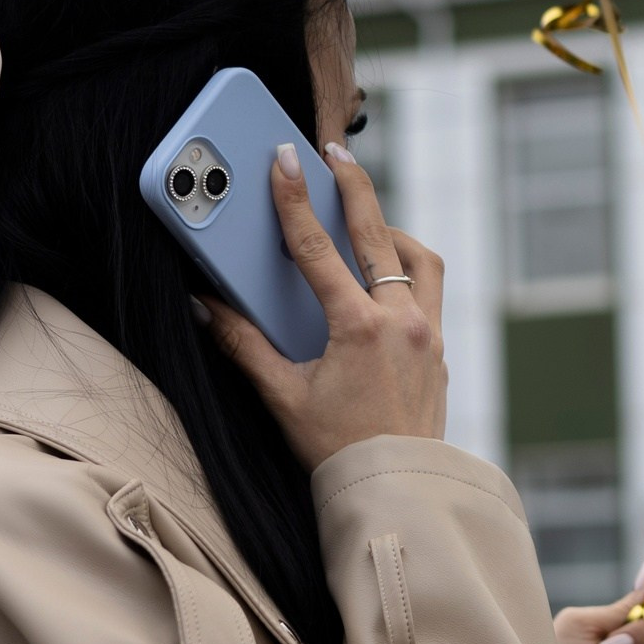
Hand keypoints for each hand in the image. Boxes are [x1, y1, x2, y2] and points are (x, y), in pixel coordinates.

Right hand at [203, 142, 447, 466]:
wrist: (393, 490)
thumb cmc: (335, 450)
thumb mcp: (281, 396)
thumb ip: (243, 346)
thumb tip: (205, 307)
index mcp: (359, 328)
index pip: (317, 248)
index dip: (295, 199)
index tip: (285, 160)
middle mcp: (401, 321)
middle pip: (377, 234)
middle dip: (353, 186)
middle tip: (334, 152)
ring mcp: (427, 333)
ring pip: (418, 258)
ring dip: (391, 231)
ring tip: (366, 218)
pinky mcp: (439, 350)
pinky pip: (429, 290)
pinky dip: (408, 270)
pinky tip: (386, 276)